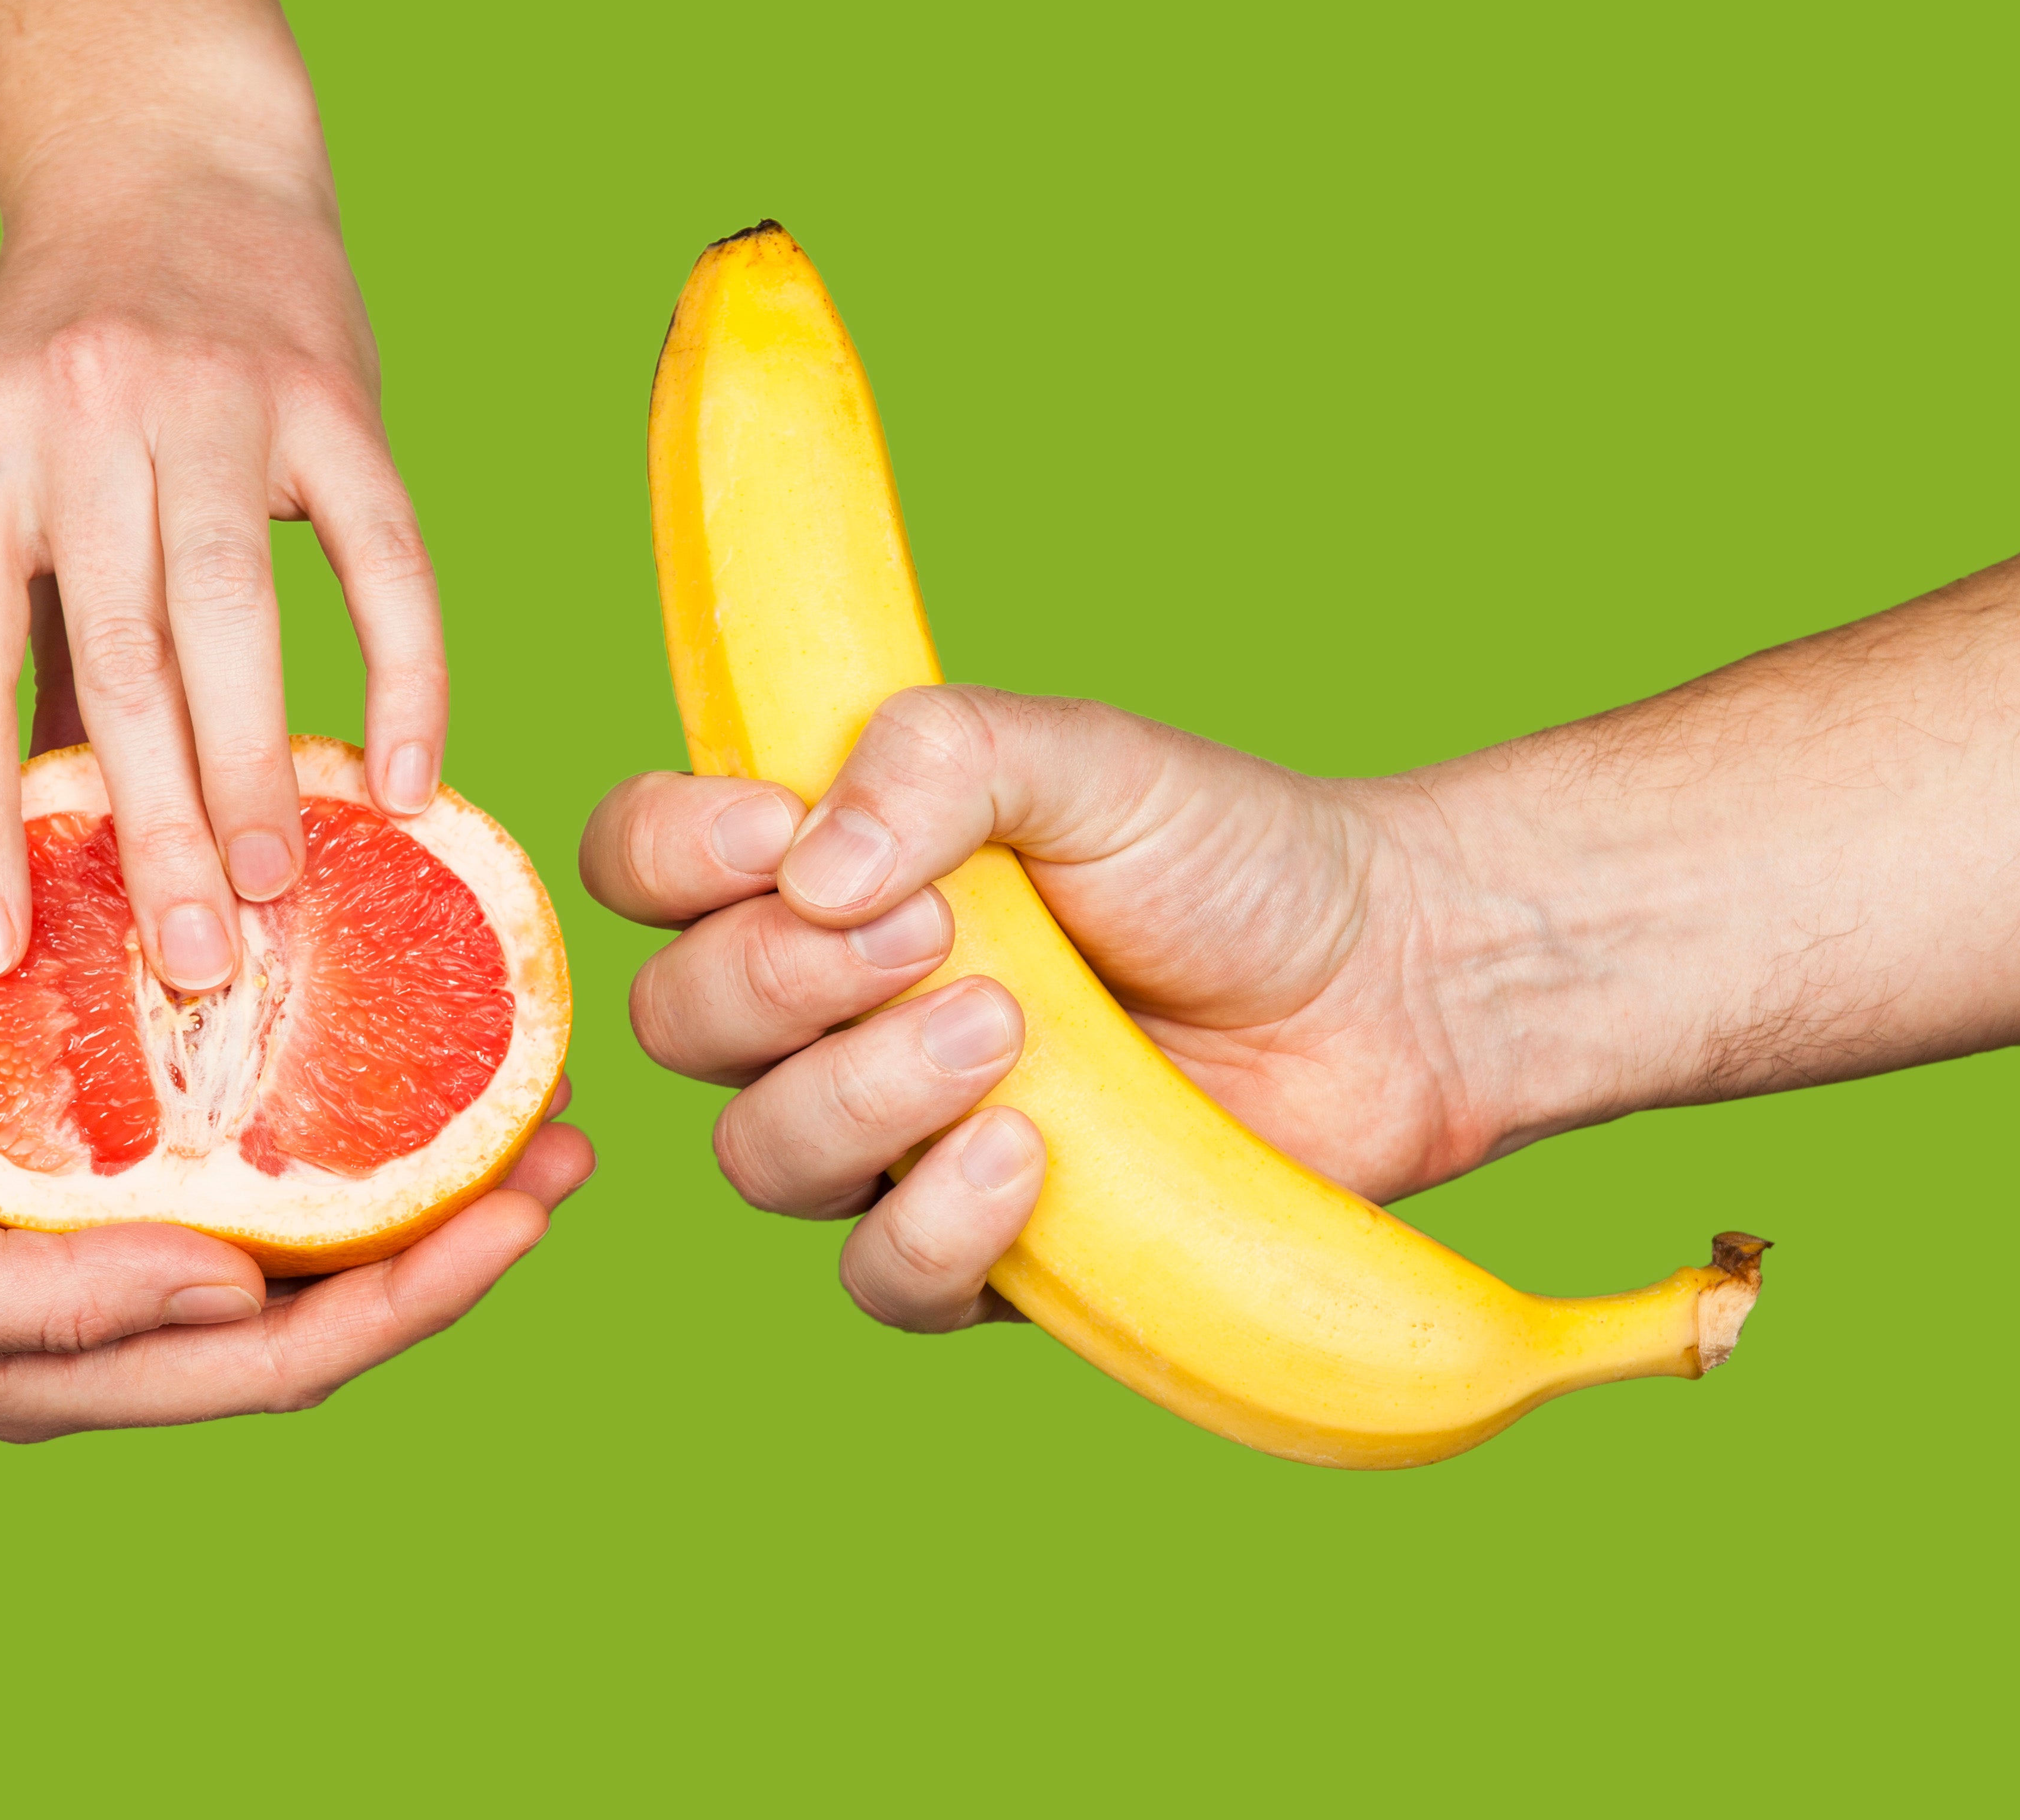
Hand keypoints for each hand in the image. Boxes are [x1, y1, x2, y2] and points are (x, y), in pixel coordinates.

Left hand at [0, 0, 443, 992]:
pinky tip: (410, 780)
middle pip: (114, 663)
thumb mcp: (11, 483)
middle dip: (150, 834)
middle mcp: (76, 419)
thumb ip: (37, 645)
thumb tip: (64, 844)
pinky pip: (383, 560)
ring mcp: (214, 397)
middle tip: (192, 969)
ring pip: (232, 619)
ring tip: (278, 899)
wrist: (171, 162)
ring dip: (257, 774)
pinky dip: (403, 675)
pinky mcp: (335, 395)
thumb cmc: (79, 371)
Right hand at [0, 941, 590, 1438]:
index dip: (425, 1296)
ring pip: (279, 1204)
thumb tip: (242, 1303)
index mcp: (63, 1366)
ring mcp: (82, 1213)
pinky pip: (211, 1117)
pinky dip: (296, 1082)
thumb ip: (57, 1308)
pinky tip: (360, 1016)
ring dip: (397, 1150)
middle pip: (314, 1287)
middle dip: (450, 1229)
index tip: (533, 1209)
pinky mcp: (65, 1122)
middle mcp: (95, 1302)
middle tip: (564, 1140)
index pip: (289, 1358)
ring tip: (504, 1074)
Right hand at [582, 684, 1466, 1333]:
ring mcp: (891, 1138)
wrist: (1389, 983)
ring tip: (1008, 1031)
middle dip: (780, 979)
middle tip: (937, 932)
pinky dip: (935, 1223)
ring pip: (762, 1156)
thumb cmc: (1223, 854)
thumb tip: (810, 864)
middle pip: (678, 1024)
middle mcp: (825, 1010)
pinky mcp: (978, 1252)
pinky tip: (1030, 1155)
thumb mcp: (1083, 755)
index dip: (667, 857)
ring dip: (863, 1093)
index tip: (776, 832)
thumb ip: (940, 755)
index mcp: (820, 873)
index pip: (643, 865)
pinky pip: (879, 1278)